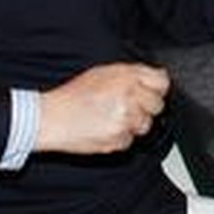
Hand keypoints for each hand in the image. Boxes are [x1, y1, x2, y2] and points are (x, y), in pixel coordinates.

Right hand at [36, 63, 169, 154]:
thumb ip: (133, 74)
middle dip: (145, 107)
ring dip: (132, 124)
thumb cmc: (73, 96)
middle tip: (126, 107)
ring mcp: (126, 118)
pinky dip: (119, 137)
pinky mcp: (119, 138)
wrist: (52, 118)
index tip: (150, 93)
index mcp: (127, 77)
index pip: (162, 82)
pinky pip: (130, 140)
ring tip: (110, 118)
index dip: (156, 88)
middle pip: (157, 105)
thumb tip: (158, 76)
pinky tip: (103, 129)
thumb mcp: (103, 73)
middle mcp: (130, 96)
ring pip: (145, 125)